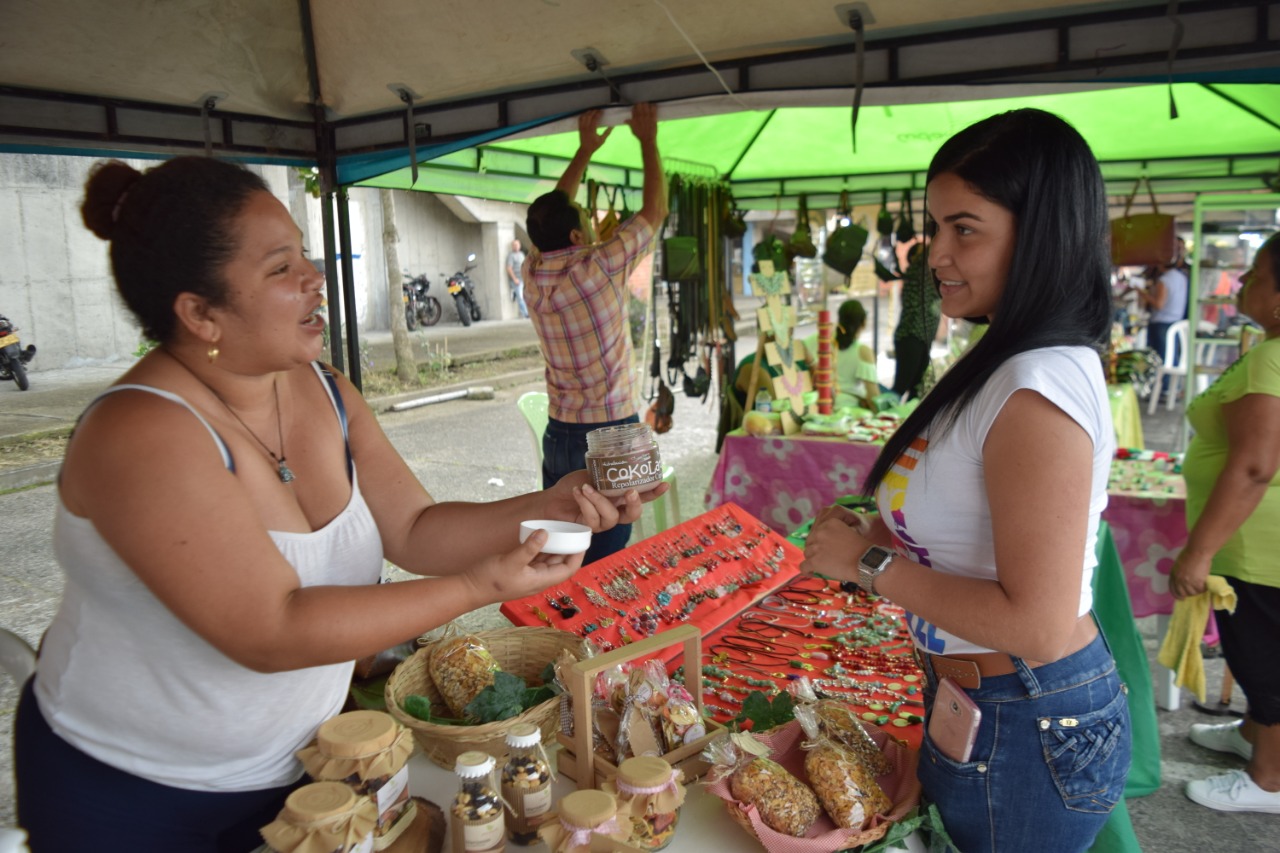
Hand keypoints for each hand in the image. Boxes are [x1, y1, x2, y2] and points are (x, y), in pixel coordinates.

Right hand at [464, 532, 584, 605]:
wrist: (470, 589)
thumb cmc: (490, 579)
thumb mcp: (510, 561)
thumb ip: (529, 548)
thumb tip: (545, 532)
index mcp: (541, 580)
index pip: (568, 569)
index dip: (578, 555)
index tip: (583, 539)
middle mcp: (538, 579)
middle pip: (561, 563)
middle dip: (569, 548)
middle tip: (575, 530)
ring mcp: (529, 575)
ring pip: (549, 559)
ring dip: (556, 547)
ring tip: (563, 530)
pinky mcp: (520, 570)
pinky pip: (537, 557)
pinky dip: (543, 547)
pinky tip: (543, 535)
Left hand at [544, 470, 669, 532]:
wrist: (553, 499)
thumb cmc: (574, 485)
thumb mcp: (593, 474)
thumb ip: (606, 475)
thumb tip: (618, 465)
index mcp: (620, 496)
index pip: (642, 495)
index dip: (655, 492)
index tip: (665, 483)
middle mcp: (615, 510)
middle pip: (633, 515)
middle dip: (635, 504)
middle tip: (630, 492)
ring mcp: (604, 521)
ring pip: (611, 516)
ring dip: (599, 500)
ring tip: (586, 487)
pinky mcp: (590, 529)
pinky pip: (593, 518)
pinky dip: (585, 503)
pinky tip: (578, 492)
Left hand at [577, 109, 612, 155]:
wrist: (585, 149)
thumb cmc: (594, 145)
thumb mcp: (602, 140)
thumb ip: (607, 132)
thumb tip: (612, 126)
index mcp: (592, 130)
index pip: (594, 118)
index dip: (598, 114)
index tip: (601, 111)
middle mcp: (586, 127)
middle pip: (589, 116)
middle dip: (593, 111)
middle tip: (598, 110)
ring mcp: (582, 127)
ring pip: (584, 116)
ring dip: (588, 112)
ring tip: (592, 111)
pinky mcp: (580, 128)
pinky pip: (580, 119)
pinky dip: (583, 115)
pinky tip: (586, 114)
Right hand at [627, 103, 658, 143]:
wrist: (647, 139)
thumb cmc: (639, 135)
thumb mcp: (632, 129)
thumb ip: (630, 123)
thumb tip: (625, 120)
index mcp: (635, 118)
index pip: (634, 109)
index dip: (635, 106)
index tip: (637, 107)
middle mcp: (640, 116)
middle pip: (639, 105)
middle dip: (641, 104)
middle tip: (642, 104)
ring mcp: (647, 116)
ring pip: (646, 105)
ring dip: (646, 104)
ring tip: (647, 104)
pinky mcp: (653, 117)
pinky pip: (653, 109)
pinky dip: (653, 106)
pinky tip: (653, 105)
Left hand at [799, 507, 868, 584]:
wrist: (866, 561)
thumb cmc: (862, 550)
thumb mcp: (847, 532)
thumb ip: (833, 534)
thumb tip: (822, 544)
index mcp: (829, 522)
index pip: (817, 531)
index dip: (819, 541)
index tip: (823, 548)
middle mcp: (820, 532)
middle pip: (810, 542)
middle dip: (815, 550)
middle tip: (822, 558)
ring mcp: (816, 546)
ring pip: (807, 554)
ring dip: (812, 560)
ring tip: (819, 566)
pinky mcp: (815, 561)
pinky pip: (803, 567)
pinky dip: (807, 571)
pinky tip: (811, 573)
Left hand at [1169, 549, 1212, 599]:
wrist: (1197, 552)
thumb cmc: (1190, 554)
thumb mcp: (1179, 564)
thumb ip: (1180, 573)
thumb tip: (1185, 579)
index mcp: (1173, 574)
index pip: (1172, 589)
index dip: (1177, 595)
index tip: (1182, 598)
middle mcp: (1178, 580)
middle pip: (1183, 593)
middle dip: (1189, 594)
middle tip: (1195, 591)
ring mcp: (1187, 582)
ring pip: (1193, 593)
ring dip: (1198, 590)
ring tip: (1202, 585)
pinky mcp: (1197, 583)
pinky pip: (1202, 590)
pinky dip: (1205, 588)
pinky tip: (1206, 583)